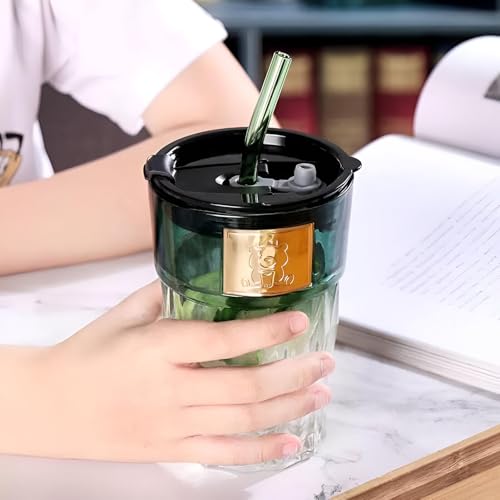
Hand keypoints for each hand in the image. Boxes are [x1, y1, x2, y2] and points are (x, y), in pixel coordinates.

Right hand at [14, 282, 332, 464]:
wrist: (50, 406)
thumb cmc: (86, 354)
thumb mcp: (124, 314)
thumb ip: (166, 295)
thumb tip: (201, 282)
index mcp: (158, 348)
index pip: (224, 340)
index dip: (267, 330)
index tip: (298, 322)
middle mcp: (170, 389)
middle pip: (246, 385)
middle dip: (294, 373)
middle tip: (324, 361)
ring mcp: (173, 424)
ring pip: (244, 420)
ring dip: (289, 407)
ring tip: (319, 393)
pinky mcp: (170, 448)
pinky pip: (225, 452)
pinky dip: (262, 450)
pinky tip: (291, 442)